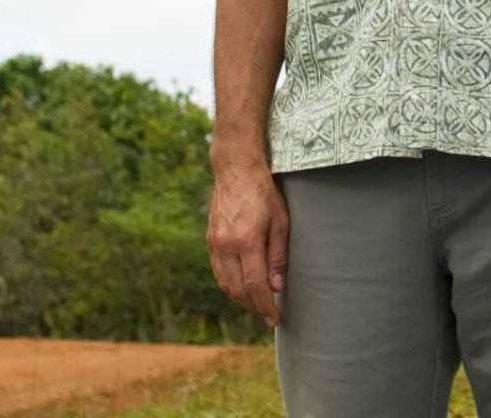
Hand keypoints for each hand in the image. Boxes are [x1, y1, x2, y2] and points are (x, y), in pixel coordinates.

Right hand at [208, 160, 289, 325]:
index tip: (275, 319)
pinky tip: (242, 288)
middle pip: (237, 289)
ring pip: (225, 284)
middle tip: (268, 316)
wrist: (236, 171)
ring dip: (240, 299)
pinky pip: (218, 272)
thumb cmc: (264, 194)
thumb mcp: (280, 222)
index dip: (265, 306)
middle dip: (253, 307)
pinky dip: (230, 285)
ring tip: (257, 305)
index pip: (255, 285)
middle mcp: (226, 246)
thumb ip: (278, 256)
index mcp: (247, 241)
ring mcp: (214, 244)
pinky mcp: (209, 241)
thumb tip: (276, 287)